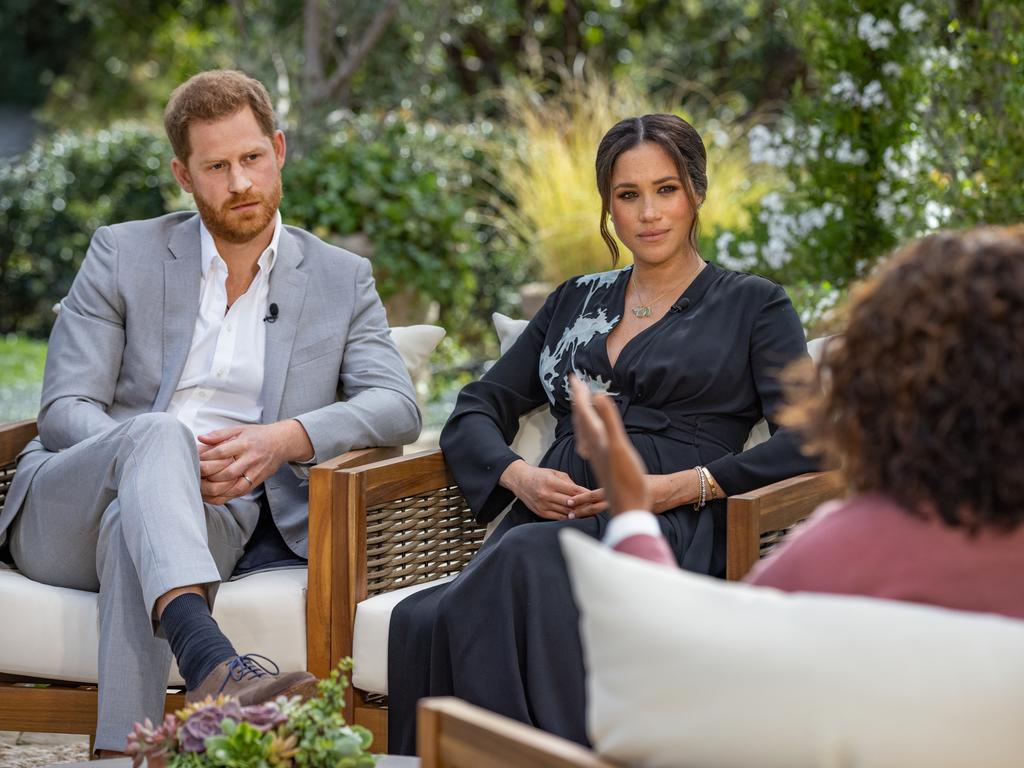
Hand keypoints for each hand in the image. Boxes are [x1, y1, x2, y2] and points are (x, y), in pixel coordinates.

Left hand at [197, 420, 313, 503]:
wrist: (282, 443)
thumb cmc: (259, 435)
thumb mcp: (240, 429)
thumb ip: (219, 435)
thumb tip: (200, 439)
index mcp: (245, 444)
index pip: (221, 452)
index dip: (205, 457)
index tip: (193, 459)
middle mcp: (250, 459)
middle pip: (226, 472)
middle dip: (207, 476)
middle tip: (192, 476)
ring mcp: (254, 472)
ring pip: (232, 487)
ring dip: (213, 490)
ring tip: (198, 488)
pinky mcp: (256, 482)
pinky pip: (238, 493)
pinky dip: (223, 497)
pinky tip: (210, 496)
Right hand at [499, 460, 591, 520]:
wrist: (520, 480)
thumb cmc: (539, 475)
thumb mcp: (555, 473)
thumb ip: (569, 483)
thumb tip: (584, 492)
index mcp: (551, 482)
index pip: (573, 491)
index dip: (586, 495)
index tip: (595, 497)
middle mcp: (546, 494)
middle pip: (571, 503)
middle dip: (584, 505)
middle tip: (595, 506)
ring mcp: (543, 505)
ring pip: (565, 511)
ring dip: (578, 512)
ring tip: (588, 512)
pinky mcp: (541, 512)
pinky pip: (558, 517)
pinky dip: (568, 517)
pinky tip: (575, 515)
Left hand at [570, 375, 649, 516]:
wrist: (629, 508)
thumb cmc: (627, 480)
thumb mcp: (619, 447)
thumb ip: (609, 421)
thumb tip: (597, 395)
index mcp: (596, 438)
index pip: (583, 410)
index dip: (579, 393)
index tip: (573, 376)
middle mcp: (593, 446)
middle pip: (581, 419)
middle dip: (578, 400)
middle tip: (575, 384)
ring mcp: (596, 456)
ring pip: (584, 431)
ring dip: (582, 415)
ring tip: (581, 405)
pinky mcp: (602, 463)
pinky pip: (590, 442)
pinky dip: (589, 432)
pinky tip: (591, 436)